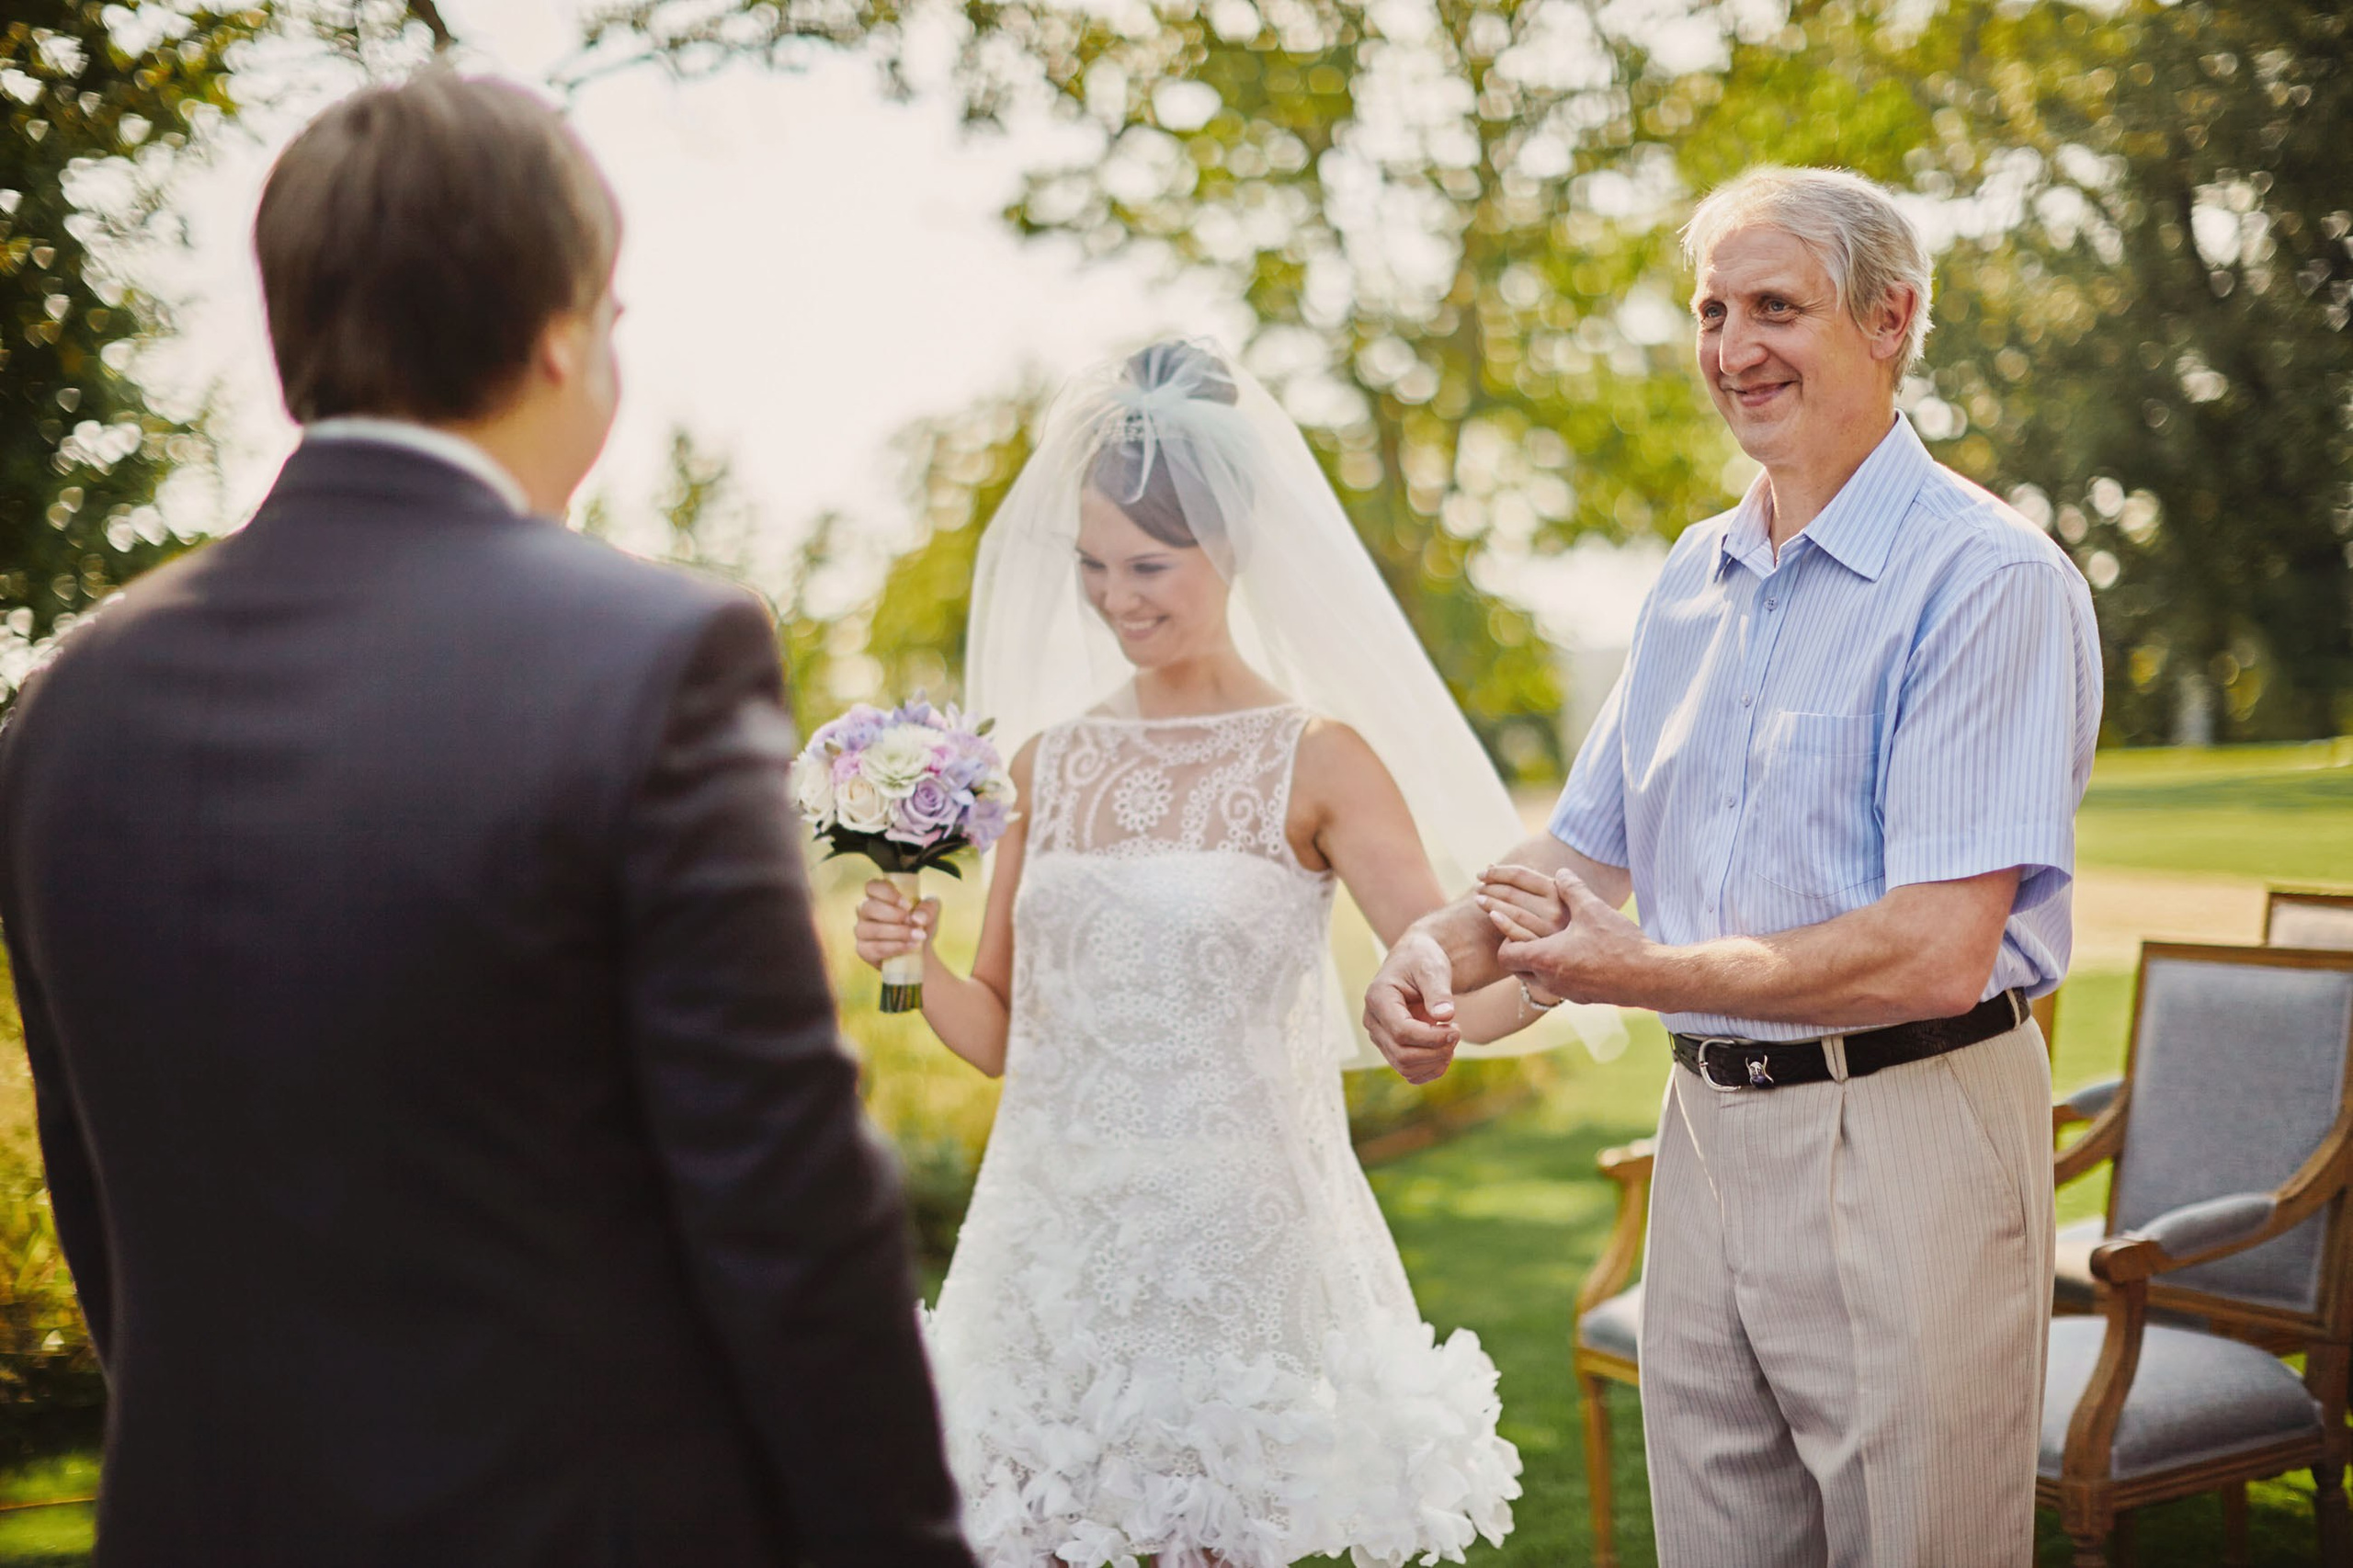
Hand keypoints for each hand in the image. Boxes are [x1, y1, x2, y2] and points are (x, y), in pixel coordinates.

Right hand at [852, 878, 937, 971]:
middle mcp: (865, 911)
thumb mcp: (929, 913)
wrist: (919, 952)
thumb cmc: (919, 926)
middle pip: (869, 908)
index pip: (872, 886)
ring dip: (898, 933)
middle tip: (912, 922)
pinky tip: (910, 946)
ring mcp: (862, 930)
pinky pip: (874, 948)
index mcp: (878, 896)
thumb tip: (917, 918)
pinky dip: (895, 948)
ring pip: (872, 930)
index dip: (888, 894)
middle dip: (894, 915)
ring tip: (917, 936)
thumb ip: (927, 909)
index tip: (907, 905)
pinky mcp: (863, 950)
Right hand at [1362, 928, 1461, 1084]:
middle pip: (1402, 1054)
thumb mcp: (1432, 968)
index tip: (1456, 1028)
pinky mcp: (1391, 1047)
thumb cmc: (1423, 960)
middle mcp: (1373, 1021)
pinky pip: (1409, 1072)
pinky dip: (1431, 1069)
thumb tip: (1445, 1016)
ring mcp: (1380, 1037)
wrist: (1415, 962)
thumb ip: (1438, 991)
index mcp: (1378, 998)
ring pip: (1405, 1067)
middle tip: (1457, 1032)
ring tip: (1452, 1039)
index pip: (1402, 1031)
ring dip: (1435, 1061)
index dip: (1432, 1037)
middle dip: (1437, 1051)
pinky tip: (1445, 1051)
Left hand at [1477, 862, 1567, 943]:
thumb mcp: (1549, 899)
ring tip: (1478, 899)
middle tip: (1478, 887)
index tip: (1481, 873)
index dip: (1497, 872)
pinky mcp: (1545, 951)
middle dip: (1490, 887)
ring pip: (1513, 912)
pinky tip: (1493, 916)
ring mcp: (1550, 931)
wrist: (1583, 955)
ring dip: (1491, 904)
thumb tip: (1489, 866)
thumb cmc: (1559, 921)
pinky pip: (1519, 935)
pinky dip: (1504, 923)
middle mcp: (1556, 909)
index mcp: (1558, 891)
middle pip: (1513, 893)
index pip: (1520, 874)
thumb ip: (1522, 883)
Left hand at [1498, 866, 1654, 1007]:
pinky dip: (1554, 971)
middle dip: (1514, 949)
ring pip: (1536, 979)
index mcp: (1544, 958)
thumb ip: (1572, 888)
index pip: (1505, 954)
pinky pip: (1557, 986)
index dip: (1503, 936)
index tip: (1508, 921)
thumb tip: (1561, 871)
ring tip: (1542, 942)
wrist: (1649, 978)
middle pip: (1515, 969)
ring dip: (1534, 961)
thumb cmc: (1619, 943)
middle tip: (1519, 932)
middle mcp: (1549, 980)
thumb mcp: (1592, 909)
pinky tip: (1568, 957)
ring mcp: (1565, 992)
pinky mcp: (1582, 998)